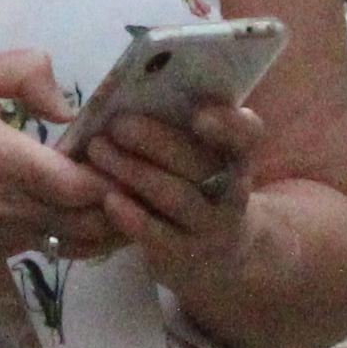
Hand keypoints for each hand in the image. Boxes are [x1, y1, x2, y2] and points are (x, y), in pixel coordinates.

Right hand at [0, 51, 116, 266]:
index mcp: (6, 162)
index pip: (82, 187)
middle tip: (137, 179)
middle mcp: (10, 209)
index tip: (126, 157)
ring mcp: (3, 238)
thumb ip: (24, 72)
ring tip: (121, 200)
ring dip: (104, 227)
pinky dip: (75, 238)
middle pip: (90, 223)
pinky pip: (50, 251)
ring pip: (75, 245)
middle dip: (121, 205)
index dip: (115, 178)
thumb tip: (65, 106)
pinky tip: (83, 215)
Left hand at [71, 88, 262, 267]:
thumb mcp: (202, 159)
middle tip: (117, 124)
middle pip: (199, 163)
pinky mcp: (183, 256)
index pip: (248, 136)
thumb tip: (126, 90)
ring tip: (98, 151)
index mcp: (237, 158)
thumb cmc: (197, 188)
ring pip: (176, 197)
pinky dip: (132, 216)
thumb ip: (179, 129)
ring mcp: (209, 227)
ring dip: (135, 171)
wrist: (218, 252)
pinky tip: (108, 199)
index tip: (199, 115)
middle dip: (155, 140)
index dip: (229, 125)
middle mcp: (231, 192)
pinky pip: (157, 236)